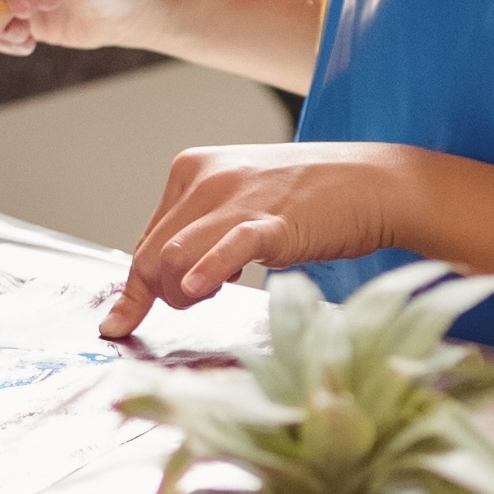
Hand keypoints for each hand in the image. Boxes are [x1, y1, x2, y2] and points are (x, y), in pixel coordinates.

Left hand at [107, 144, 414, 328]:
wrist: (374, 183)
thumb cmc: (310, 200)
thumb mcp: (241, 207)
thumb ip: (201, 233)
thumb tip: (167, 278)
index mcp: (191, 170)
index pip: (146, 239)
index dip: (136, 288)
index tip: (119, 323)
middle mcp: (204, 178)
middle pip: (151, 255)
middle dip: (155, 296)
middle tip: (187, 309)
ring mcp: (237, 197)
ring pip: (172, 258)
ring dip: (180, 294)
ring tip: (210, 296)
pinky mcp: (271, 220)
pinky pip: (227, 247)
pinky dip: (207, 271)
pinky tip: (197, 291)